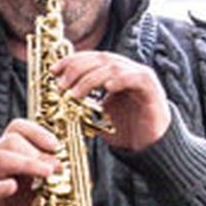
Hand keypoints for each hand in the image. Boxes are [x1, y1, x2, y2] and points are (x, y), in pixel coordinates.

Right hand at [0, 118, 59, 205]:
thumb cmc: (16, 200)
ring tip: (47, 174)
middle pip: (10, 141)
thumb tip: (63, 163)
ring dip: (28, 164)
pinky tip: (13, 187)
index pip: (17, 128)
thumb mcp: (36, 182)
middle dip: (38, 152)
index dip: (37, 132)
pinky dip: (0, 187)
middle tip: (57, 168)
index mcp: (7, 151)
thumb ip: (47, 169)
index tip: (56, 146)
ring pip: (0, 159)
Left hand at [51, 50, 171, 151]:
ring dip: (90, 78)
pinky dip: (121, 80)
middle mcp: (128, 71)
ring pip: (113, 67)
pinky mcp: (152, 89)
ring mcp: (141, 78)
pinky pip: (136, 78)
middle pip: (101, 58)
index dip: (71, 61)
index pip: (92, 58)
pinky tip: (108, 88)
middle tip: (61, 85)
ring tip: (75, 94)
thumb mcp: (99, 114)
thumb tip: (61, 97)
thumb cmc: (127, 131)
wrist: (152, 147)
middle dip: (77, 69)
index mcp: (115, 73)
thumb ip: (85, 102)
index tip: (53, 71)